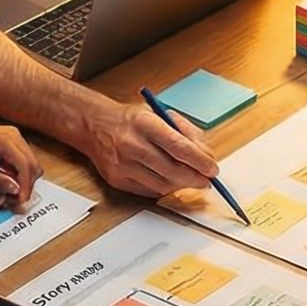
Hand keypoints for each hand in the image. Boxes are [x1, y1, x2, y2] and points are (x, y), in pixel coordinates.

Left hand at [0, 121, 37, 206]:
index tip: (17, 203)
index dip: (25, 186)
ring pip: (29, 170)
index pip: (25, 164)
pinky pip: (19, 170)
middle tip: (4, 203)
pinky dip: (12, 184)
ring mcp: (13, 142)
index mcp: (3, 137)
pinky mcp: (10, 151)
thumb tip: (15, 189)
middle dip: (22, 189)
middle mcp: (13, 137)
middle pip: (32, 167)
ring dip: (17, 188)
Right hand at [86, 104, 220, 198]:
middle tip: (206, 180)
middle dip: (195, 178)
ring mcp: (122, 164)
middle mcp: (131, 143)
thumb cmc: (131, 120)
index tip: (212, 169)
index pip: (178, 146)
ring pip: (162, 185)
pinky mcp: (116, 179)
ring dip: (182, 185)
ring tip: (191, 180)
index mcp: (144, 122)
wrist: (94, 125)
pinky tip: (170, 181)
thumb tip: (206, 156)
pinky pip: (148, 191)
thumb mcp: (160, 114)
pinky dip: (165, 189)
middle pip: (171, 170)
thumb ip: (186, 132)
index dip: (199, 161)